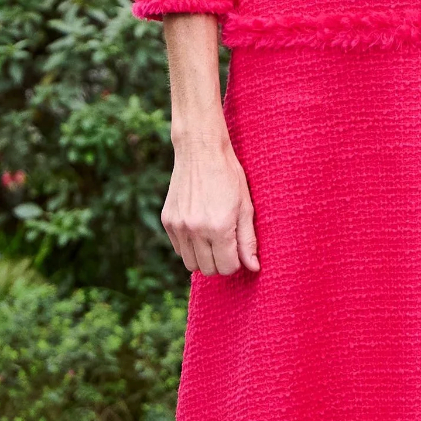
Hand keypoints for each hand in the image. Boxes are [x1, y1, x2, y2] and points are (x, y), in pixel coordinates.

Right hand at [162, 130, 258, 275]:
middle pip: (208, 270)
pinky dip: (189, 246)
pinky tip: (198, 228)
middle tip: (226, 243)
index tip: (237, 248)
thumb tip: (253, 268)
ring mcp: (178, 226)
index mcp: (219, 228)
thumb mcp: (245, 207)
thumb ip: (248, 241)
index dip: (235, 262)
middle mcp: (195, 230)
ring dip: (203, 257)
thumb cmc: (229, 176)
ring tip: (212, 238)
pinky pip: (178, 249)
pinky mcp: (167, 221)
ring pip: (190, 264)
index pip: (227, 268)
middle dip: (220, 262)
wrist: (200, 151)